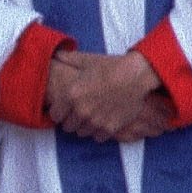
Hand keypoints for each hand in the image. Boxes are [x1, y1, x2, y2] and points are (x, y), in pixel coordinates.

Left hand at [45, 48, 175, 143]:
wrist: (136, 75)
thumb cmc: (111, 66)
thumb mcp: (87, 60)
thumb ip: (68, 59)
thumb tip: (57, 55)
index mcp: (71, 95)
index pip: (55, 116)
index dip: (59, 111)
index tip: (64, 108)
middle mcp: (81, 111)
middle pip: (68, 127)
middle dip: (71, 120)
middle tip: (79, 112)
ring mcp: (95, 121)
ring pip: (81, 133)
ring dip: (84, 126)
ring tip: (91, 116)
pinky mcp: (109, 128)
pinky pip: (97, 137)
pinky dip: (98, 131)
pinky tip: (102, 120)